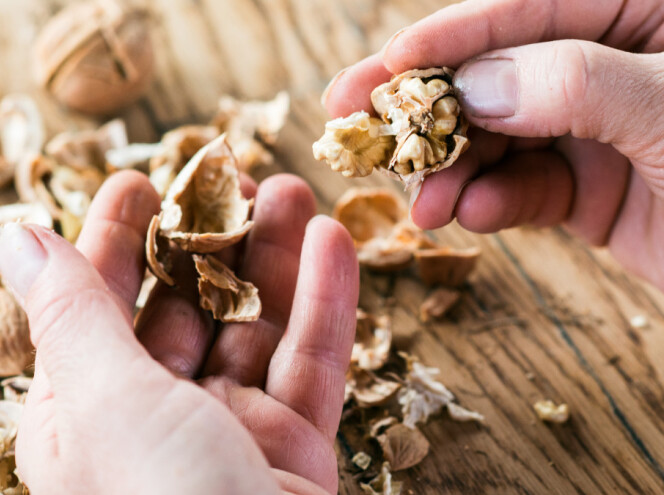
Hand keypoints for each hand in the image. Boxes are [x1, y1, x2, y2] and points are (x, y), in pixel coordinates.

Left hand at [0, 171, 358, 493]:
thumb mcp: (108, 403)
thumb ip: (73, 313)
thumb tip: (15, 237)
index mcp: (85, 417)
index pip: (93, 309)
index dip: (113, 241)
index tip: (138, 181)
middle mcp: (152, 426)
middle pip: (182, 312)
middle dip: (208, 241)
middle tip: (235, 174)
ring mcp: (229, 442)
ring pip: (253, 332)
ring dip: (273, 259)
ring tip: (292, 192)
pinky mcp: (295, 458)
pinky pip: (311, 369)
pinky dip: (324, 307)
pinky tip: (331, 245)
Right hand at [323, 0, 663, 289]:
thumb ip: (578, 83)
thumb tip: (474, 85)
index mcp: (651, 11)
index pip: (534, 6)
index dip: (453, 35)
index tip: (385, 65)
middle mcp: (620, 62)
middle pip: (500, 71)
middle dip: (430, 107)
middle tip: (355, 125)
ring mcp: (602, 128)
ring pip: (499, 135)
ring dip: (452, 168)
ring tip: (421, 202)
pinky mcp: (593, 189)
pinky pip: (522, 187)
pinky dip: (490, 203)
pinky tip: (470, 216)